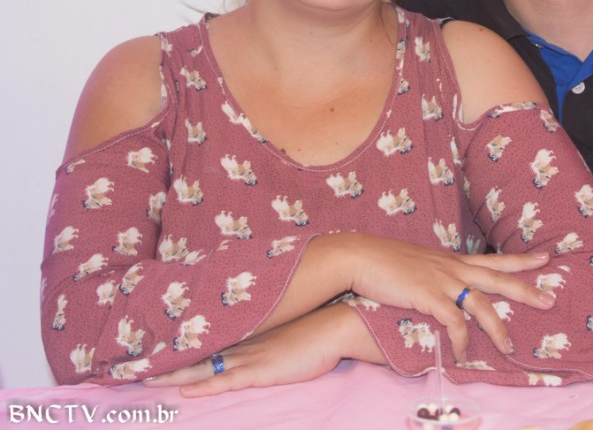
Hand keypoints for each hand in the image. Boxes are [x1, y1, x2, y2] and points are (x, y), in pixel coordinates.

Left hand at [144, 303, 377, 397]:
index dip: (179, 343)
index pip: (205, 337)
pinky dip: (204, 385)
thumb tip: (257, 336)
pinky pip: (226, 379)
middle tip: (134, 365)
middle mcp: (243, 340)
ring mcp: (250, 355)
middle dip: (165, 359)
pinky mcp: (261, 370)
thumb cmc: (317, 326)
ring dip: (174, 373)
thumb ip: (269, 330)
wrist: (336, 325)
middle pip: (196, 350)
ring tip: (144, 380)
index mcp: (248, 330)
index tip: (153, 347)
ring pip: (203, 365)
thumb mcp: (287, 326)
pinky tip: (185, 390)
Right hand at [326, 233, 555, 361]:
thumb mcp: (421, 263)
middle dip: (526, 290)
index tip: (545, 257)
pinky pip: (454, 322)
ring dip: (498, 328)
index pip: (494, 258)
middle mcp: (453, 267)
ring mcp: (442, 280)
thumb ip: (439, 274)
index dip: (521, 259)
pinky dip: (462, 340)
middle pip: (499, 278)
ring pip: (482, 304)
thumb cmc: (387, 261)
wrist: (361, 256)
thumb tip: (448, 286)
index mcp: (453, 260)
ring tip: (510, 348)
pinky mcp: (428, 295)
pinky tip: (465, 355)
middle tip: (550, 299)